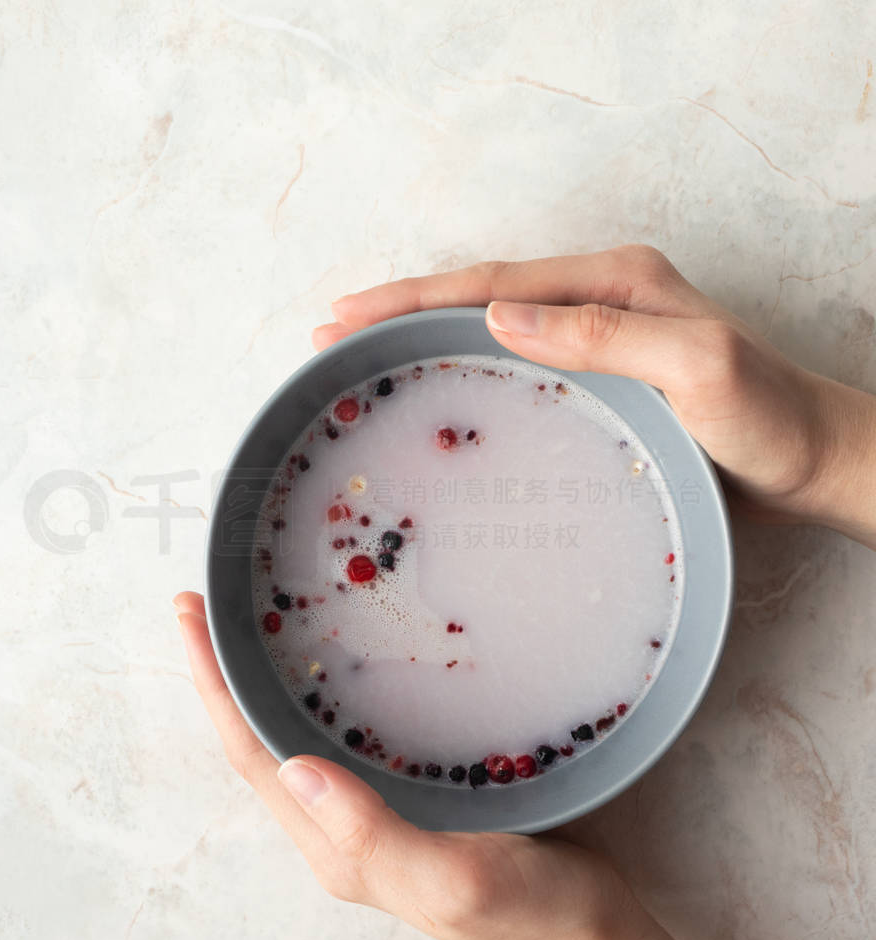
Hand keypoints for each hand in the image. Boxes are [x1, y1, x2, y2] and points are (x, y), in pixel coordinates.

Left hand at [175, 591, 766, 939]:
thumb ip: (372, 835)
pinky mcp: (403, 792)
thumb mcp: (453, 879)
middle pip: (260, 739)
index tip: (191, 619)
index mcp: (336, 845)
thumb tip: (293, 769)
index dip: (215, 687)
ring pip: (297, 731)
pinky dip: (318, 688)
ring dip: (263, 677)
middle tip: (205, 605)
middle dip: (224, 673)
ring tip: (251, 620)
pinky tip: (334, 656)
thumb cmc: (528, 911)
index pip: (253, 756)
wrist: (585, 927)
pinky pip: (342, 731)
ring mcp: (371, 808)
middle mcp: (340, 825)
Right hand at [314, 246, 875, 548]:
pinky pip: (514, 362)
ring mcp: (594, 335)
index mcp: (614, 282)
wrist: (805, 459)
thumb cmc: (764, 418)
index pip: (494, 281)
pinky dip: (464, 366)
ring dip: (425, 336)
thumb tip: (500, 314)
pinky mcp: (594, 374)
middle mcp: (598, 297)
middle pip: (480, 294)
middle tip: (333, 331)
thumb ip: (605, 333)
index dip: (416, 297)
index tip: (350, 314)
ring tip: (364, 354)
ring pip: (490, 325)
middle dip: (402, 309)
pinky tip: (435, 386)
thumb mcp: (696, 366)